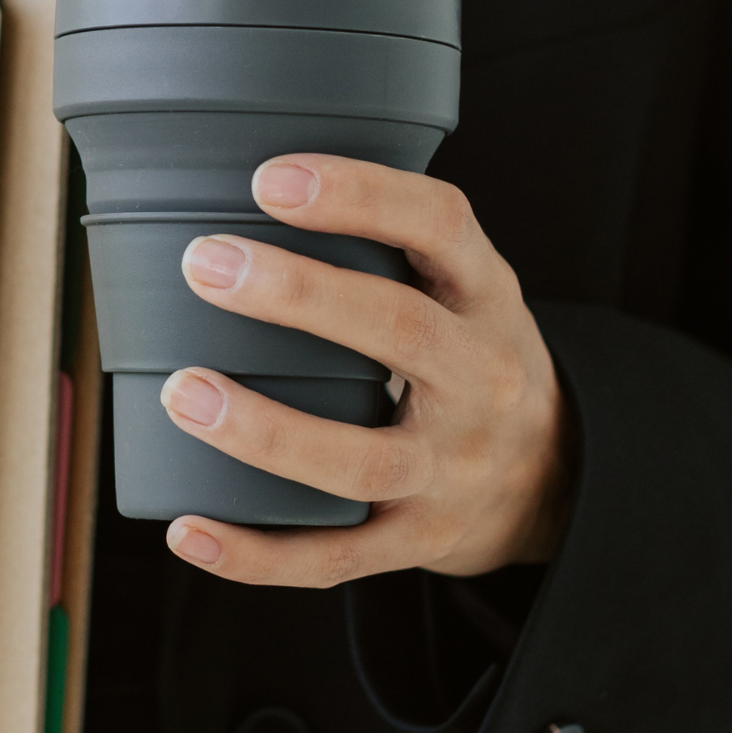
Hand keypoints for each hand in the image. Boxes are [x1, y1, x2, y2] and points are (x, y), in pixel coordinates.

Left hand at [159, 155, 574, 589]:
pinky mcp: (418, 541)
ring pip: (360, 461)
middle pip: (400, 334)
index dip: (360, 195)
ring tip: (180, 390)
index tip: (270, 178)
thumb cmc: (463, 354)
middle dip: (298, 296)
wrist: (551, 478)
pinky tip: (188, 530)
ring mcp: (451, 470)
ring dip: (265, 431)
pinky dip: (257, 555)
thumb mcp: (457, 284)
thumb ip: (381, 240)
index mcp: (485, 296)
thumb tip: (224, 173)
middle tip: (204, 263)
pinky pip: (334, 559)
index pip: (440, 225)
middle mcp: (481, 381)